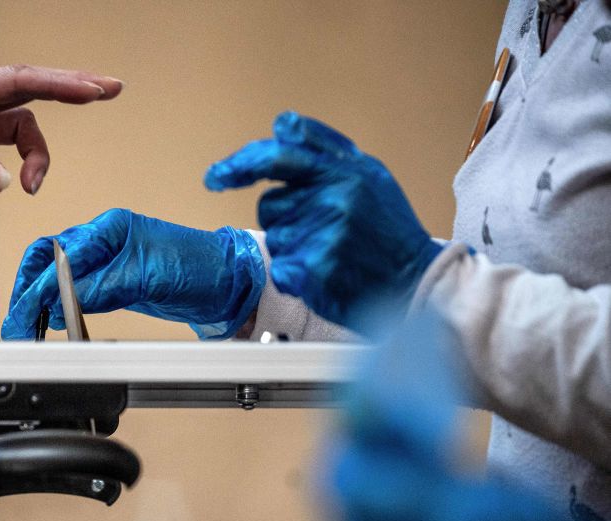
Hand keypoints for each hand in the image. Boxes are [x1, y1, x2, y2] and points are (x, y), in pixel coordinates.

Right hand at [0, 208, 264, 339]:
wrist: (228, 282)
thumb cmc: (198, 266)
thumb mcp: (147, 277)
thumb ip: (102, 287)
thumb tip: (61, 301)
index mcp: (110, 228)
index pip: (60, 256)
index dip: (40, 287)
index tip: (29, 314)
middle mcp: (103, 239)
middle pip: (46, 259)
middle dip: (26, 291)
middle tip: (17, 323)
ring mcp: (106, 260)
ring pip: (54, 274)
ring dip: (35, 299)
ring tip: (24, 326)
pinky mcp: (112, 281)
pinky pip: (73, 290)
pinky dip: (54, 305)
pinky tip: (47, 320)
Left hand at [204, 112, 439, 328]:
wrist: (417, 282)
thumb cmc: (387, 232)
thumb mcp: (368, 176)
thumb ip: (323, 149)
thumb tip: (281, 125)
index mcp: (347, 168)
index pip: (280, 152)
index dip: (242, 163)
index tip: (217, 177)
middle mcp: (337, 194)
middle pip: (269, 203)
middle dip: (281, 218)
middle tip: (316, 231)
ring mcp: (327, 231)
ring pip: (274, 237)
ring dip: (292, 248)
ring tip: (330, 253)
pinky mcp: (317, 267)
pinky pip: (280, 268)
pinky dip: (294, 276)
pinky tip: (324, 274)